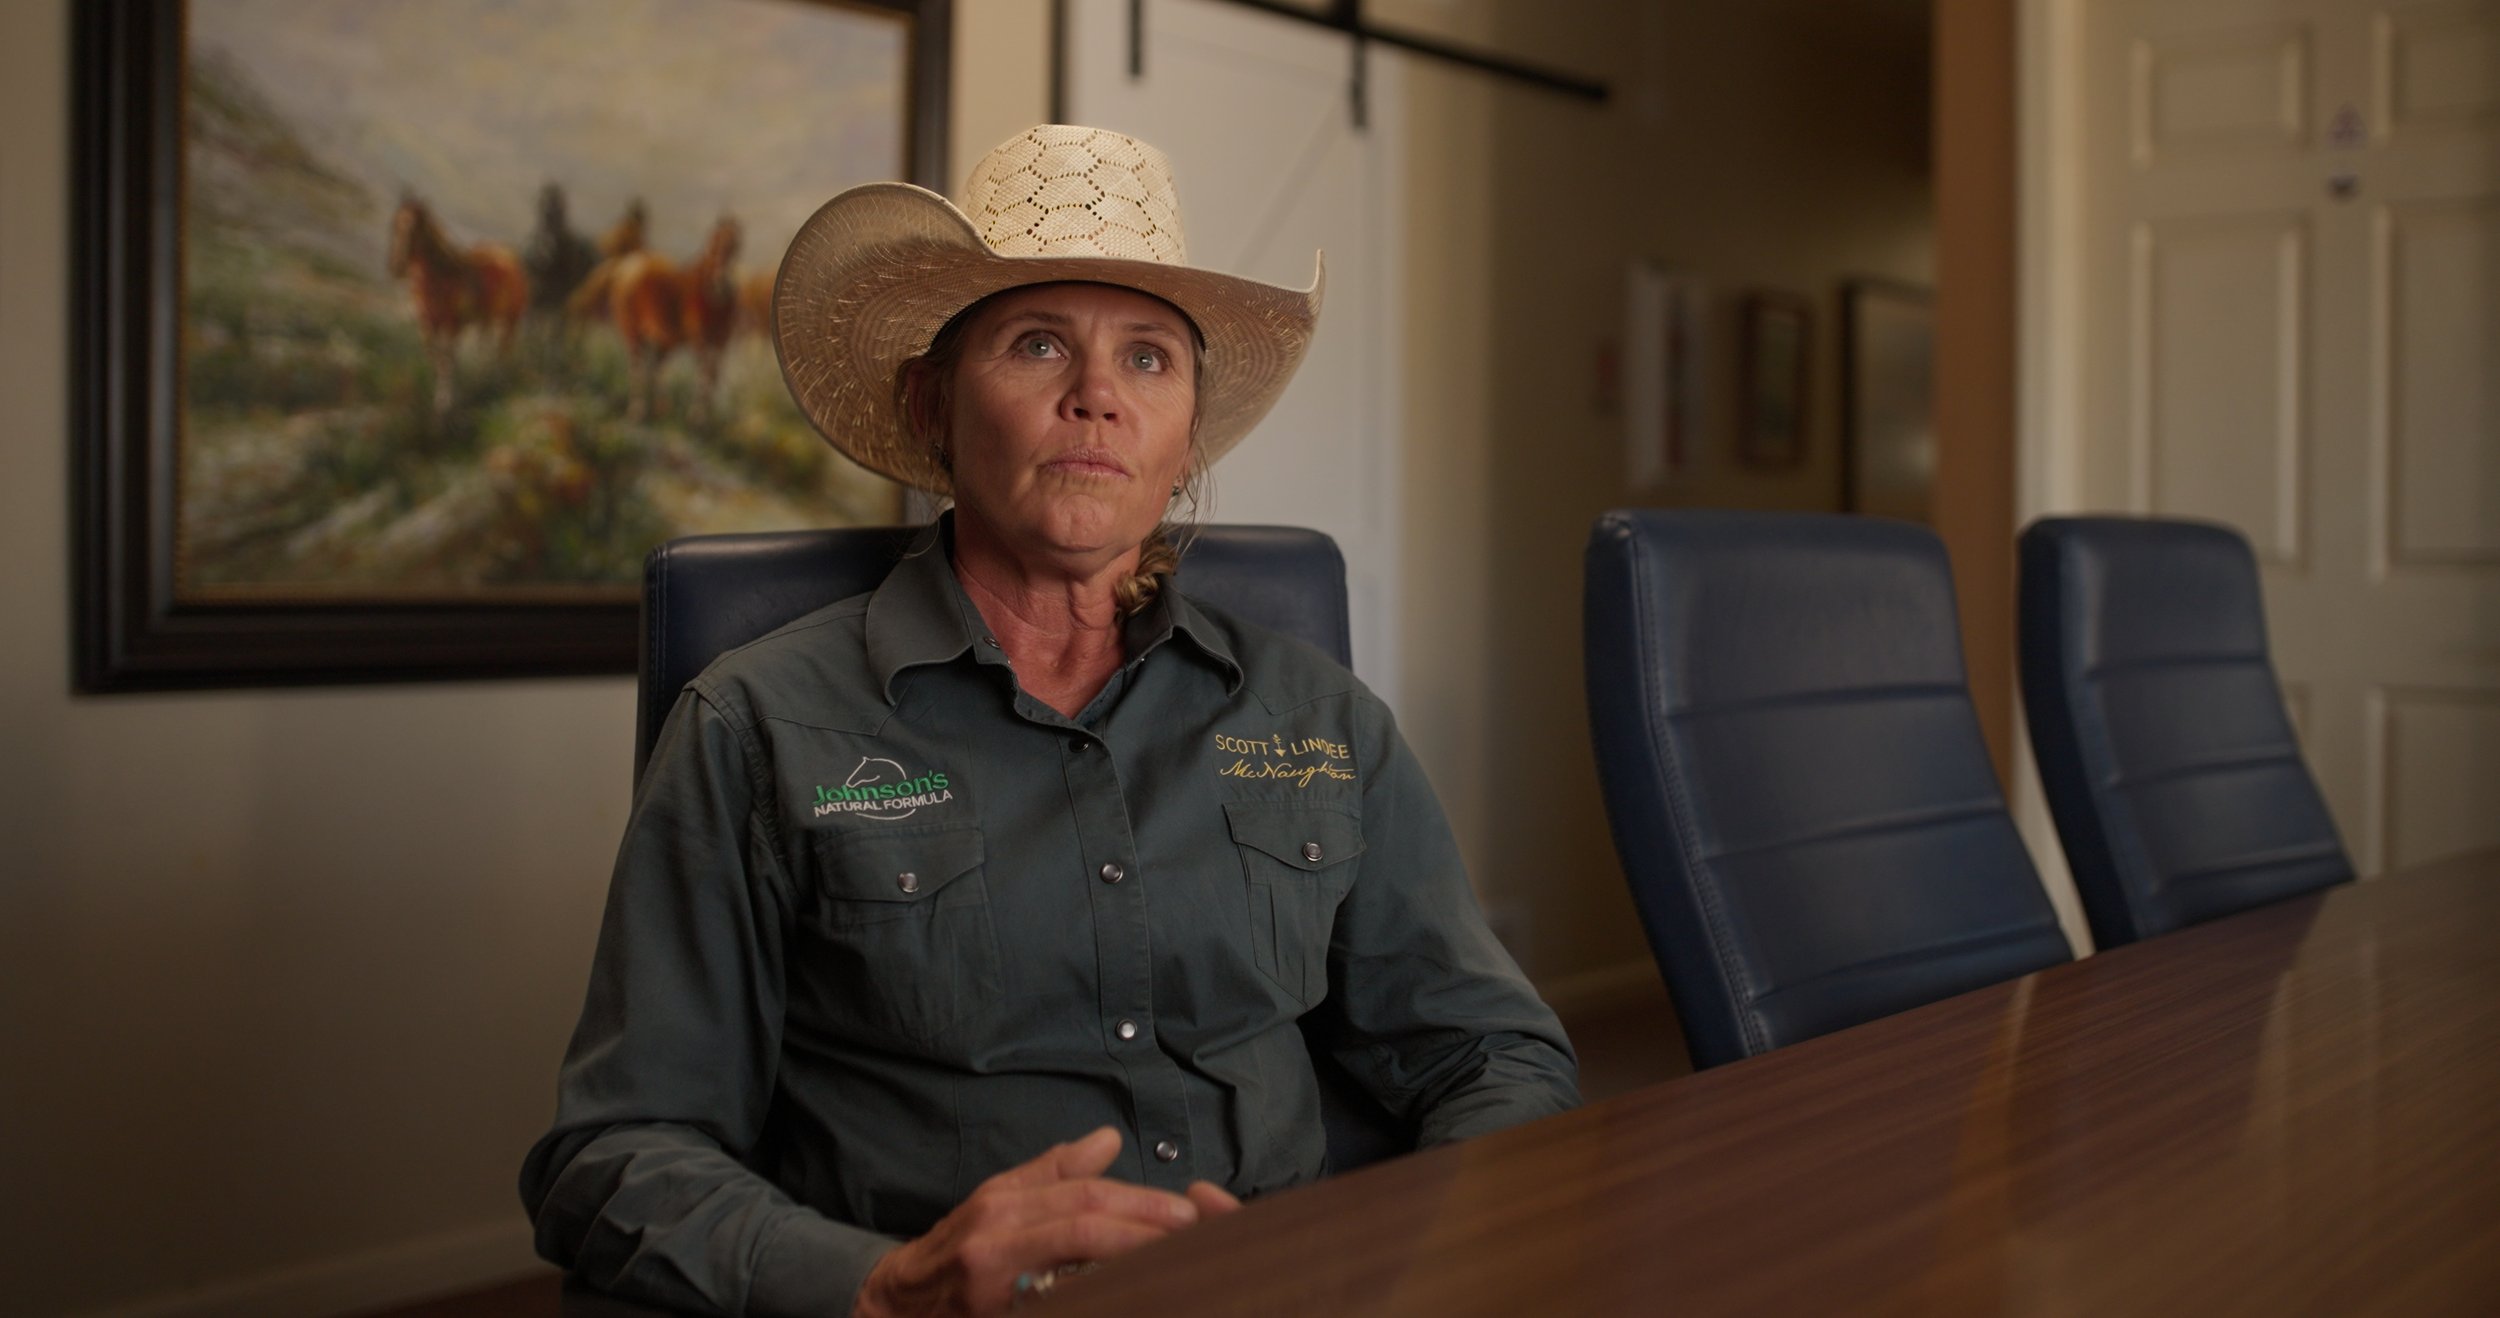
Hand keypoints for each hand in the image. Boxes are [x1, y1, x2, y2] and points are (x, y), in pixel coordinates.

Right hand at [853, 1126, 1240, 1316]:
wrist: (893, 1304)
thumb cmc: (955, 1248)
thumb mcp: (997, 1199)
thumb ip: (1054, 1172)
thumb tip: (1107, 1140)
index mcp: (1002, 1207)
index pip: (1083, 1199)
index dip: (1139, 1204)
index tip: (1185, 1213)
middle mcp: (994, 1243)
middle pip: (1083, 1228)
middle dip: (1144, 1231)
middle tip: (1194, 1237)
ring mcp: (991, 1288)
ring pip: (1073, 1275)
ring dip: (1129, 1269)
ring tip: (1174, 1266)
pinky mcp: (996, 1316)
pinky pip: (1056, 1307)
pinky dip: (1097, 1300)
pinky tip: (1127, 1297)